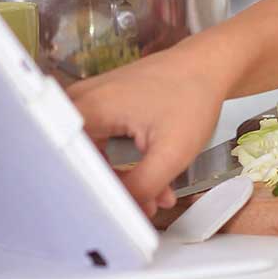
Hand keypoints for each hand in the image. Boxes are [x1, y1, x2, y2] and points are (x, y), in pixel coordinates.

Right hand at [67, 45, 231, 215]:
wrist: (208, 65)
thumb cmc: (192, 95)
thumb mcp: (172, 152)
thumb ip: (141, 186)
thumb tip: (121, 211)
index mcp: (91, 108)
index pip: (69, 164)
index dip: (88, 193)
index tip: (109, 213)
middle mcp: (82, 102)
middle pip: (80, 161)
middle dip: (111, 190)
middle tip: (140, 207)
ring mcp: (91, 102)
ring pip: (94, 155)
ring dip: (123, 179)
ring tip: (156, 195)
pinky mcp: (103, 106)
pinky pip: (103, 144)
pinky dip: (125, 164)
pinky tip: (152, 178)